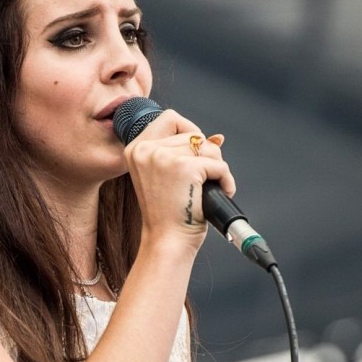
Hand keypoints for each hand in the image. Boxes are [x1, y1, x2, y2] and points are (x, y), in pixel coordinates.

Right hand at [124, 109, 235, 249]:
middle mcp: (146, 150)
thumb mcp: (166, 177)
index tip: (194, 156)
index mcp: (136, 149)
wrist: (167, 242)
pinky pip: (219, 164)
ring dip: (215, 169)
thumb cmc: (168, 216)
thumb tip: (217, 138)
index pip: (170, 119)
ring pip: (208, 148)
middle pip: (193, 134)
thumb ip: (183, 152)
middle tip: (200, 183)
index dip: (190, 133)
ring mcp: (164, 157)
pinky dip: (225, 180)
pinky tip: (217, 194)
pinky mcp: (185, 168)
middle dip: (206, 157)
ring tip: (205, 191)